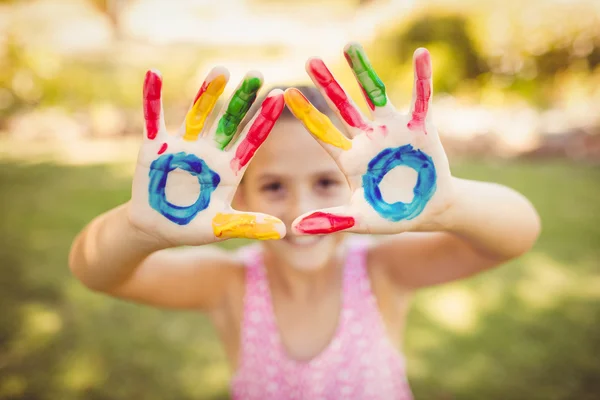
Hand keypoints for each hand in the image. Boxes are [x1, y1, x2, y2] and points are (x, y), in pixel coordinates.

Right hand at [128, 67, 286, 245]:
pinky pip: (154, 118)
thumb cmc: (192, 228)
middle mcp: (209, 151)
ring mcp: (183, 146)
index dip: (263, 120)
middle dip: (241, 99)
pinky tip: (154, 74)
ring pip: (197, 114)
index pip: (251, 140)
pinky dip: (153, 98)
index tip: (279, 96)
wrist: (155, 228)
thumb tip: (284, 231)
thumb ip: (249, 225)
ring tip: (222, 70)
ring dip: (207, 93)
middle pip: (228, 120)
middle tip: (257, 74)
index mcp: (229, 168)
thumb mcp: (222, 227)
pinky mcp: (155, 146)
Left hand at [284, 43, 454, 234]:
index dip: (306, 115)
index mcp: (349, 158)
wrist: (429, 211)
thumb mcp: (359, 220)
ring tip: (349, 47)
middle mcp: (367, 138)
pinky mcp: (420, 127)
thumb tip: (293, 229)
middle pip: (343, 107)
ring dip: (363, 73)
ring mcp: (392, 130)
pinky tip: (421, 54)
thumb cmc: (390, 216)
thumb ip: (330, 221)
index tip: (285, 93)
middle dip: (328, 85)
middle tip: (310, 61)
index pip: (323, 133)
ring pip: (375, 95)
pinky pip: (421, 98)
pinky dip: (422, 78)